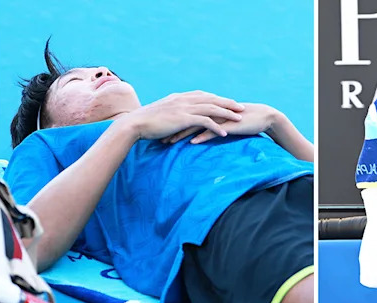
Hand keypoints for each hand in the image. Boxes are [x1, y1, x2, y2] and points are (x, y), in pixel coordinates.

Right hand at [123, 91, 244, 140]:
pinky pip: (205, 122)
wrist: (135, 123)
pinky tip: (224, 134)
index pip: (203, 95)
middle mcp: (184, 99)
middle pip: (211, 99)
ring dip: (227, 113)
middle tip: (241, 107)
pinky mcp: (183, 119)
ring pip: (212, 108)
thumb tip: (173, 117)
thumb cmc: (145, 121)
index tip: (227, 102)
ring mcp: (184, 108)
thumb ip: (170, 112)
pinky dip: (216, 127)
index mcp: (179, 97)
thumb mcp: (160, 113)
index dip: (217, 98)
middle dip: (228, 103)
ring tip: (239, 119)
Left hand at [162, 103, 280, 144]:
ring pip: (196, 125)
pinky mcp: (228, 124)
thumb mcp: (222, 121)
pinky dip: (202, 136)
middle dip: (171, 128)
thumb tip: (196, 132)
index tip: (158, 130)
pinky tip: (192, 143)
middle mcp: (211, 110)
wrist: (263, 117)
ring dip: (182, 134)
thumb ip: (209, 123)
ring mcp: (219, 117)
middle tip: (157, 137)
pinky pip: (213, 131)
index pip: (185, 114)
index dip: (171, 122)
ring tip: (169, 143)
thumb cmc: (241, 120)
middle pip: (186, 119)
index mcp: (207, 108)